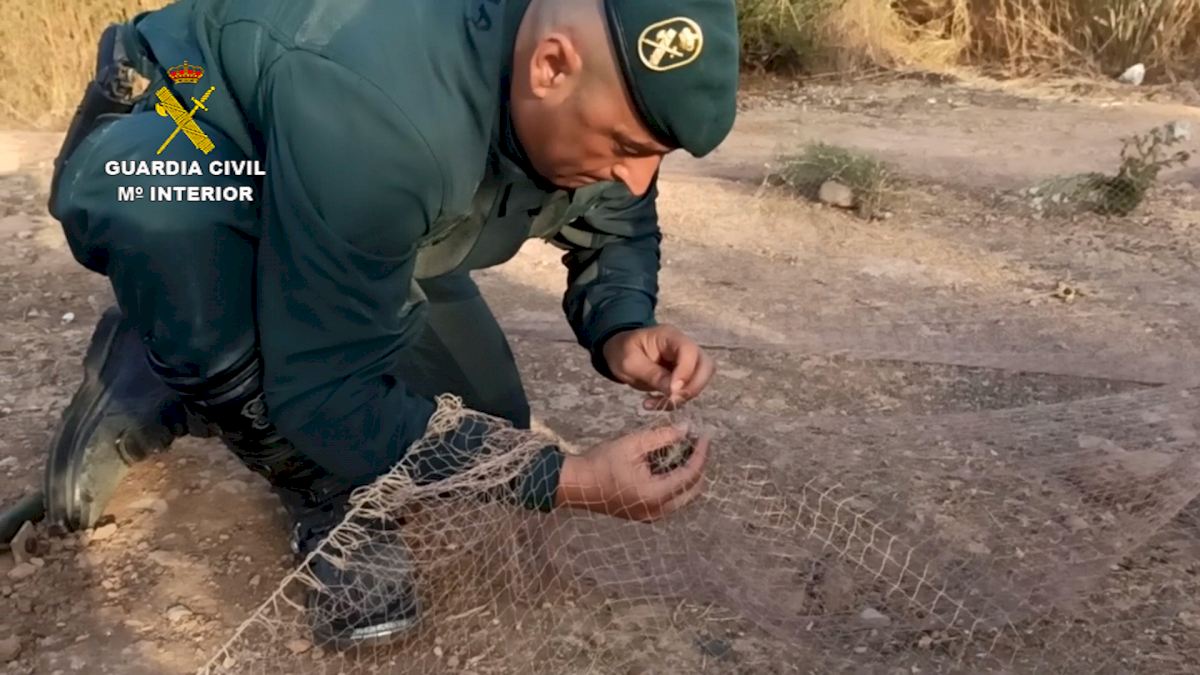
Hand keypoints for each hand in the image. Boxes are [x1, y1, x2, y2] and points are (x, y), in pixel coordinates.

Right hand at [555, 423, 709, 521]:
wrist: (577, 484)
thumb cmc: (601, 462)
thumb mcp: (633, 444)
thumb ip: (663, 436)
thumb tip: (686, 429)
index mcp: (655, 495)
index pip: (691, 475)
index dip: (701, 454)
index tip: (704, 436)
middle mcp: (657, 511)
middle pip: (693, 490)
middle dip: (699, 465)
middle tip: (697, 443)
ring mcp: (651, 516)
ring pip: (684, 497)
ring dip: (688, 475)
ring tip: (685, 450)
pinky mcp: (645, 515)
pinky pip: (671, 501)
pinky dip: (676, 483)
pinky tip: (671, 464)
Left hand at [602, 325, 715, 409]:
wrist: (619, 352)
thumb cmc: (622, 352)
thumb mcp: (630, 363)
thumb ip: (652, 374)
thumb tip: (674, 391)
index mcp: (669, 336)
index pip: (689, 351)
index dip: (685, 372)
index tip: (672, 391)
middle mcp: (683, 347)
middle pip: (706, 365)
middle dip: (693, 387)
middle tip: (672, 400)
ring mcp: (686, 361)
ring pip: (702, 379)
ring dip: (684, 396)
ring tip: (658, 403)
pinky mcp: (683, 375)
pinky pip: (689, 389)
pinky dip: (676, 400)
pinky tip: (656, 403)